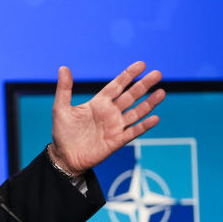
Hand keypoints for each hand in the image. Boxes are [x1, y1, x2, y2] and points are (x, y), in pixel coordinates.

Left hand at [50, 61, 164, 174]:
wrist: (64, 157)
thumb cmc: (62, 133)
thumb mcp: (61, 108)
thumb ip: (64, 89)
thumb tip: (63, 68)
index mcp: (99, 103)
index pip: (117, 85)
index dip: (129, 75)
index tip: (142, 64)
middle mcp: (110, 113)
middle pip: (131, 96)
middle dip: (144, 85)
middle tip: (158, 73)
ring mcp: (115, 126)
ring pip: (136, 112)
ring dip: (149, 103)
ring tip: (162, 92)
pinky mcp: (117, 141)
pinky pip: (133, 132)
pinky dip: (144, 126)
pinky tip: (155, 118)